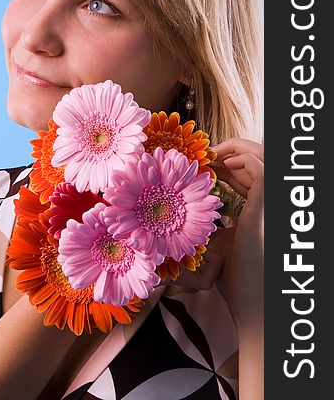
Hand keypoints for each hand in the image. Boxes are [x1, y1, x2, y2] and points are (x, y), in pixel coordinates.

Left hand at [210, 138, 263, 328]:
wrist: (248, 303)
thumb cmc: (233, 275)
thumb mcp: (218, 239)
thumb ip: (212, 220)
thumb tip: (182, 205)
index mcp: (262, 207)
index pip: (252, 172)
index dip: (231, 162)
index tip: (206, 163)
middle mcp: (270, 202)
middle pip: (260, 159)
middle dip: (232, 150)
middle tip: (206, 156)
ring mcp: (270, 204)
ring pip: (263, 157)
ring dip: (236, 149)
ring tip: (210, 157)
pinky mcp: (264, 209)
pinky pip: (261, 170)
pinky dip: (243, 158)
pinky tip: (221, 165)